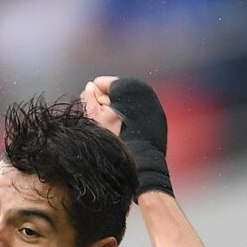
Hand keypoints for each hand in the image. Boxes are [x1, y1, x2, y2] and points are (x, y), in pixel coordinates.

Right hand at [79, 74, 171, 197]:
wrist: (140, 163)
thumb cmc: (115, 139)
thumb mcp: (94, 117)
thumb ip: (89, 98)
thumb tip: (90, 86)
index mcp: (127, 87)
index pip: (103, 83)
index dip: (94, 96)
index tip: (95, 110)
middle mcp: (143, 92)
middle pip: (115, 93)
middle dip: (106, 104)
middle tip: (103, 120)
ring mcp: (152, 104)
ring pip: (126, 104)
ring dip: (117, 112)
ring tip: (114, 128)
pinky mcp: (157, 117)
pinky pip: (137, 114)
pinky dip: (129, 120)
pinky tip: (125, 132)